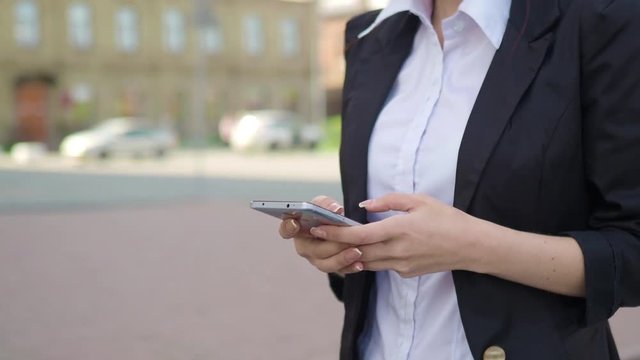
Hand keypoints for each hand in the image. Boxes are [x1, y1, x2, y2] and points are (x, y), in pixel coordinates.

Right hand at [279, 195, 363, 274]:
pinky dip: (349, 267)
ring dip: (342, 259)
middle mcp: (304, 246)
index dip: (288, 227)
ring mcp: (316, 259)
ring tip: (357, 252)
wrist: (339, 227)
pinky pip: (338, 271)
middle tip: (347, 241)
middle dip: (331, 246)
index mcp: (298, 229)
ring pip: (325, 264)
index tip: (295, 223)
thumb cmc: (326, 214)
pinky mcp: (330, 266)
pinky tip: (360, 263)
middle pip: (313, 250)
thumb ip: (326, 204)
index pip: (286, 229)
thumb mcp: (325, 204)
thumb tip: (335, 209)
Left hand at [309, 193, 480, 277]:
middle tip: (320, 236)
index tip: (317, 229)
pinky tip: (367, 249)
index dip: (335, 234)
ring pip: (367, 262)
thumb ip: (389, 201)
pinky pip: (382, 266)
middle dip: (337, 245)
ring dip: (352, 254)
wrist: (470, 246)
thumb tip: (364, 205)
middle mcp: (397, 250)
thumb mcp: (419, 200)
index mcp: (399, 229)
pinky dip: (371, 258)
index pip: (358, 235)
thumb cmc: (446, 219)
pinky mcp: (406, 273)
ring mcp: (401, 264)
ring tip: (337, 243)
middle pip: (357, 252)